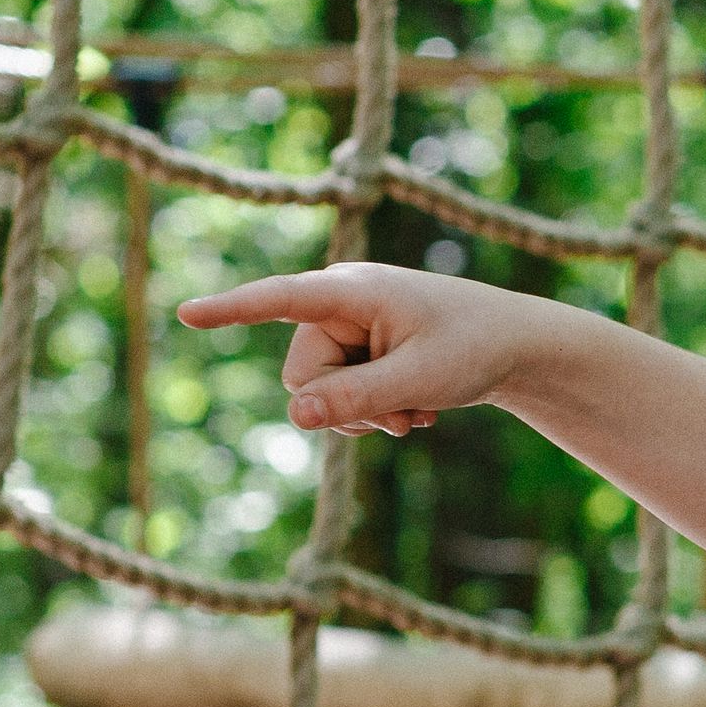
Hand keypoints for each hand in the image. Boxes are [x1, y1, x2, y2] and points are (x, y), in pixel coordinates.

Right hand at [179, 263, 553, 438]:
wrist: (519, 347)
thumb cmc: (476, 347)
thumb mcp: (417, 380)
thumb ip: (355, 397)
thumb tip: (294, 415)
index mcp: (351, 291)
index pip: (280, 299)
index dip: (232, 309)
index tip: (186, 314)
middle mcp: (340, 304)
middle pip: (300, 375)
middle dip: (343, 405)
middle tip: (404, 412)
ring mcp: (349, 330)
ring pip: (317, 395)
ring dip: (364, 414)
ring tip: (417, 409)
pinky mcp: (359, 353)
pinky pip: (338, 398)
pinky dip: (376, 411)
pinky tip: (417, 406)